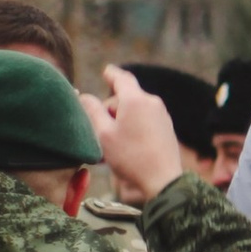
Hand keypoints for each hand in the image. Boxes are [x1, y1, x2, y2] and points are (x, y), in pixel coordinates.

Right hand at [81, 66, 183, 204]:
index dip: (111, 74)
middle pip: (125, 99)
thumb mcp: (103, 133)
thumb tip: (84, 95)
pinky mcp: (166, 128)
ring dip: (119, 123)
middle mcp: (152, 103)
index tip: (106, 71)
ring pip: (134, 111)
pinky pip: (144, 122)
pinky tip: (123, 149)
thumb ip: (92, 111)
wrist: (162, 180)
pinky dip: (131, 129)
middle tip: (98, 132)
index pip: (122, 78)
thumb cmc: (130, 157)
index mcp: (136, 100)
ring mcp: (162, 116)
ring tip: (109, 147)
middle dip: (110, 111)